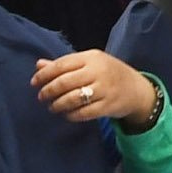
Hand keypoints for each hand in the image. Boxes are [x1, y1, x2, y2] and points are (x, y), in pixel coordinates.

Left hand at [32, 52, 157, 127]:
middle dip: (49, 91)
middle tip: (41, 97)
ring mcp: (104, 89)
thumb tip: (39, 65)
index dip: (45, 74)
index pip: (62, 64)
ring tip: (53, 107)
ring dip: (58, 104)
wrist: (137, 89)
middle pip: (65, 82)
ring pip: (73, 98)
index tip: (34, 82)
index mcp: (91, 57)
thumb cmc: (107, 73)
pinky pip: (83, 113)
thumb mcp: (89, 63)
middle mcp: (98, 72)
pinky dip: (71, 115)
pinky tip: (66, 114)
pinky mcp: (108, 106)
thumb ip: (64, 64)